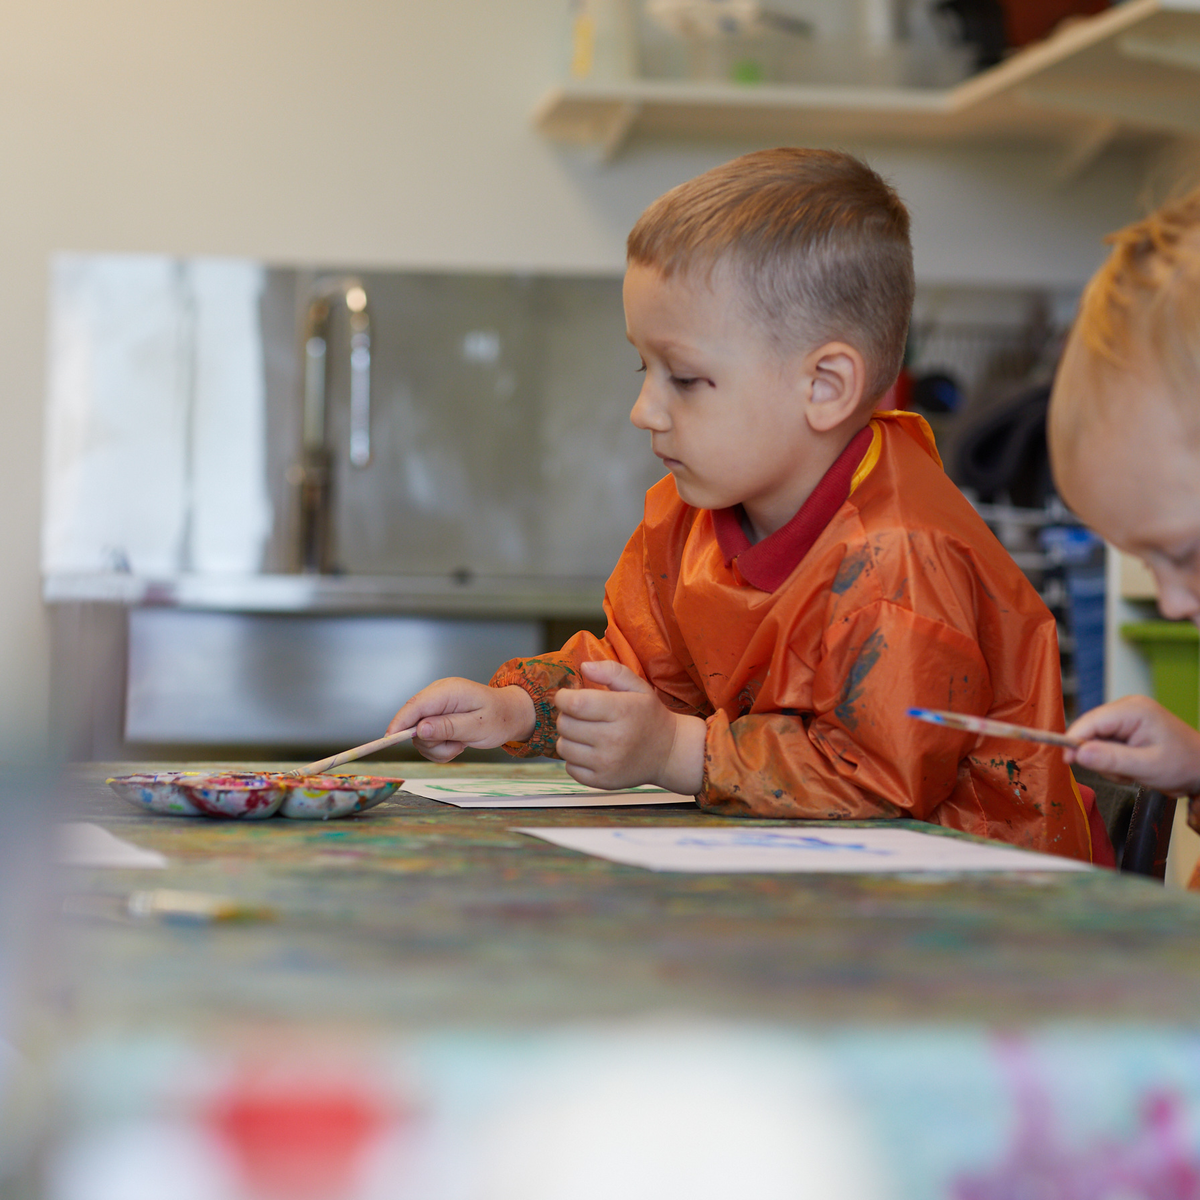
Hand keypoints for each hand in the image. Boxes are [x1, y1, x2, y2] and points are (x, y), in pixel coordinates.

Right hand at [388, 678, 534, 763]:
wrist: (508, 715)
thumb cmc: (498, 717)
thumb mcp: (477, 726)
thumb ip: (448, 727)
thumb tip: (421, 730)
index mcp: (448, 691)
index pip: (415, 705)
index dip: (400, 722)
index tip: (389, 739)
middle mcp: (438, 696)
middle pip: (413, 724)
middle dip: (432, 742)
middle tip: (457, 745)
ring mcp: (435, 707)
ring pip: (420, 737)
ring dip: (439, 748)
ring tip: (461, 743)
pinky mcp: (435, 718)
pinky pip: (428, 740)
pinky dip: (441, 748)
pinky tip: (458, 742)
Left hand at [553, 660, 704, 794]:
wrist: (669, 753)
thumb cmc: (649, 716)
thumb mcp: (638, 687)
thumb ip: (611, 671)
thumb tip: (584, 667)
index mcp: (623, 711)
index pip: (575, 703)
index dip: (563, 697)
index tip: (568, 696)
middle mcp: (614, 739)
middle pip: (565, 724)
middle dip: (566, 715)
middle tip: (581, 715)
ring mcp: (608, 763)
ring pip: (563, 747)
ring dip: (569, 737)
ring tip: (586, 733)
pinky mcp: (602, 781)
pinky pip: (569, 767)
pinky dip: (574, 758)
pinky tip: (590, 751)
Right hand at [1065, 694, 1199, 795]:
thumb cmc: (1183, 765)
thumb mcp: (1146, 767)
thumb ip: (1111, 760)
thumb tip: (1078, 754)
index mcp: (1133, 710)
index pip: (1091, 721)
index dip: (1074, 740)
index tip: (1068, 761)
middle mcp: (1126, 708)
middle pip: (1090, 731)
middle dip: (1099, 756)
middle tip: (1121, 773)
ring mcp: (1126, 718)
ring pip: (1095, 741)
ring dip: (1107, 761)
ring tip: (1131, 771)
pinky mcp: (1125, 728)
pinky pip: (1104, 744)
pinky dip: (1112, 760)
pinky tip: (1130, 766)